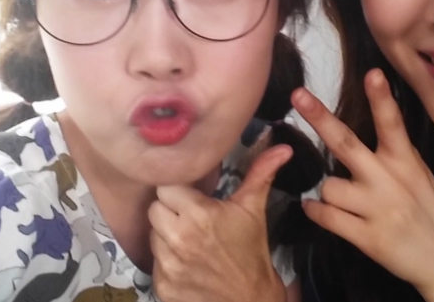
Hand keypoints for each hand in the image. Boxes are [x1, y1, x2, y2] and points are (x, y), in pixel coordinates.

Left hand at [149, 144, 291, 301]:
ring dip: (167, 234)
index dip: (178, 190)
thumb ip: (261, 173)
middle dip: (170, 210)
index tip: (191, 195)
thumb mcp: (255, 211)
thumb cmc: (252, 255)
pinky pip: (154, 262)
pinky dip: (167, 260)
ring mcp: (168, 264)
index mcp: (199, 215)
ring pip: (153, 234)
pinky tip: (187, 261)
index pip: (166, 186)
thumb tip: (281, 148)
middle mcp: (179, 239)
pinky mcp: (162, 285)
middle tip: (190, 217)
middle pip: (154, 208)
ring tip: (190, 239)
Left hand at [292, 69, 433, 301]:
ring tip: (343, 199)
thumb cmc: (433, 214)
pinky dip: (315, 212)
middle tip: (298, 95)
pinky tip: (317, 210)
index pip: (392, 123)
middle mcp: (389, 180)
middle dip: (320, 117)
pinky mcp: (367, 238)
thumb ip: (397, 154)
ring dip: (328, 191)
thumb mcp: (421, 176)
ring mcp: (377, 209)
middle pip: (346, 143)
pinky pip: (325, 216)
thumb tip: (374, 129)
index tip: (372, 73)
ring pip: (329, 186)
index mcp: (406, 162)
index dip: (381, 98)